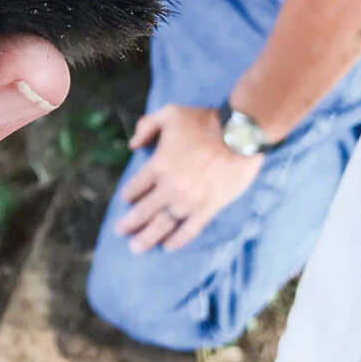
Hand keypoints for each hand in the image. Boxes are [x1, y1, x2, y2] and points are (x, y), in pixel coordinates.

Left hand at [115, 104, 260, 250]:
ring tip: (136, 248)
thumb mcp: (169, 114)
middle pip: (144, 210)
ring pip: (163, 224)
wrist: (240, 135)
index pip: (136, 187)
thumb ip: (146, 126)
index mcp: (159, 165)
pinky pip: (189, 229)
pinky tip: (168, 246)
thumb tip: (132, 145)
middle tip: (120, 232)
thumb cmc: (204, 121)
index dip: (128, 195)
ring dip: (147, 237)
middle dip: (130, 223)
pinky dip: (178, 239)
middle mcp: (170, 186)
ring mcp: (190, 200)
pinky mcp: (209, 207)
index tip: (126, 200)